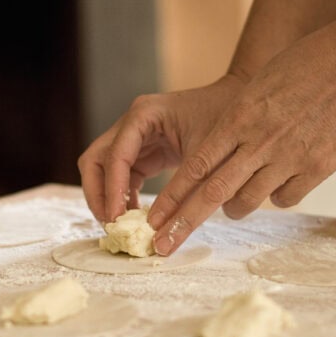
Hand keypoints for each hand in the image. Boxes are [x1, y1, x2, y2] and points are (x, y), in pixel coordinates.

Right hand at [78, 74, 243, 223]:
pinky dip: (123, 198)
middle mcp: (131, 124)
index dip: (111, 190)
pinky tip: (137, 217)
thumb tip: (164, 230)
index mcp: (143, 114)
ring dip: (107, 199)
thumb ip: (185, 192)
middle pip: (95, 161)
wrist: (241, 106)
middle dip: (98, 195)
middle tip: (112, 225)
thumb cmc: (227, 122)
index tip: (116, 219)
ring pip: (103, 171)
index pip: (114, 155)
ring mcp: (133, 138)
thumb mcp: (207, 158)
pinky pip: (121, 178)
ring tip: (122, 226)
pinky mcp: (142, 152)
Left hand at [149, 24, 335, 254]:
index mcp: (238, 118)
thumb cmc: (304, 65)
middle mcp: (258, 142)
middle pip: (212, 193)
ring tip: (231, 210)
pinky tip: (277, 187)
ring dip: (233, 210)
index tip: (154, 218)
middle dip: (183, 223)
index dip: (172, 197)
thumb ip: (235, 123)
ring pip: (247, 201)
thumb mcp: (257, 88)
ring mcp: (289, 157)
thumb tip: (219, 154)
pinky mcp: (318, 168)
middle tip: (163, 244)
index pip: (195, 167)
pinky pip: (285, 198)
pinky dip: (276, 198)